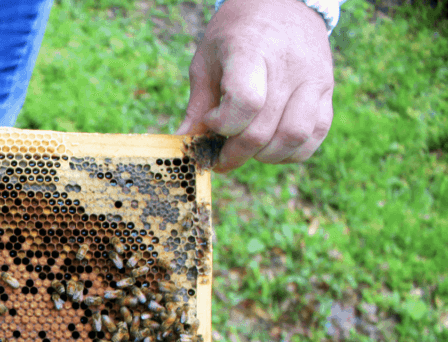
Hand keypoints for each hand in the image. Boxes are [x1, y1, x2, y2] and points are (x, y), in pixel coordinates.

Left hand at [176, 0, 333, 172]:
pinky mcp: (327, 89)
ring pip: (293, 138)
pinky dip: (291, 151)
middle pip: (263, 130)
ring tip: (248, 149)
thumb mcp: (207, 60)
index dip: (223, 125)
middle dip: (235, 153)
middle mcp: (288, 66)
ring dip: (265, 156)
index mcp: (252, 52)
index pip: (245, 103)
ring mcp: (313, 78)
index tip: (211, 122)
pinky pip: (315, 134)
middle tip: (221, 155)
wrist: (282, 3)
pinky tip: (271, 147)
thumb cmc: (236, 34)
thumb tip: (183, 141)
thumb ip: (198, 104)